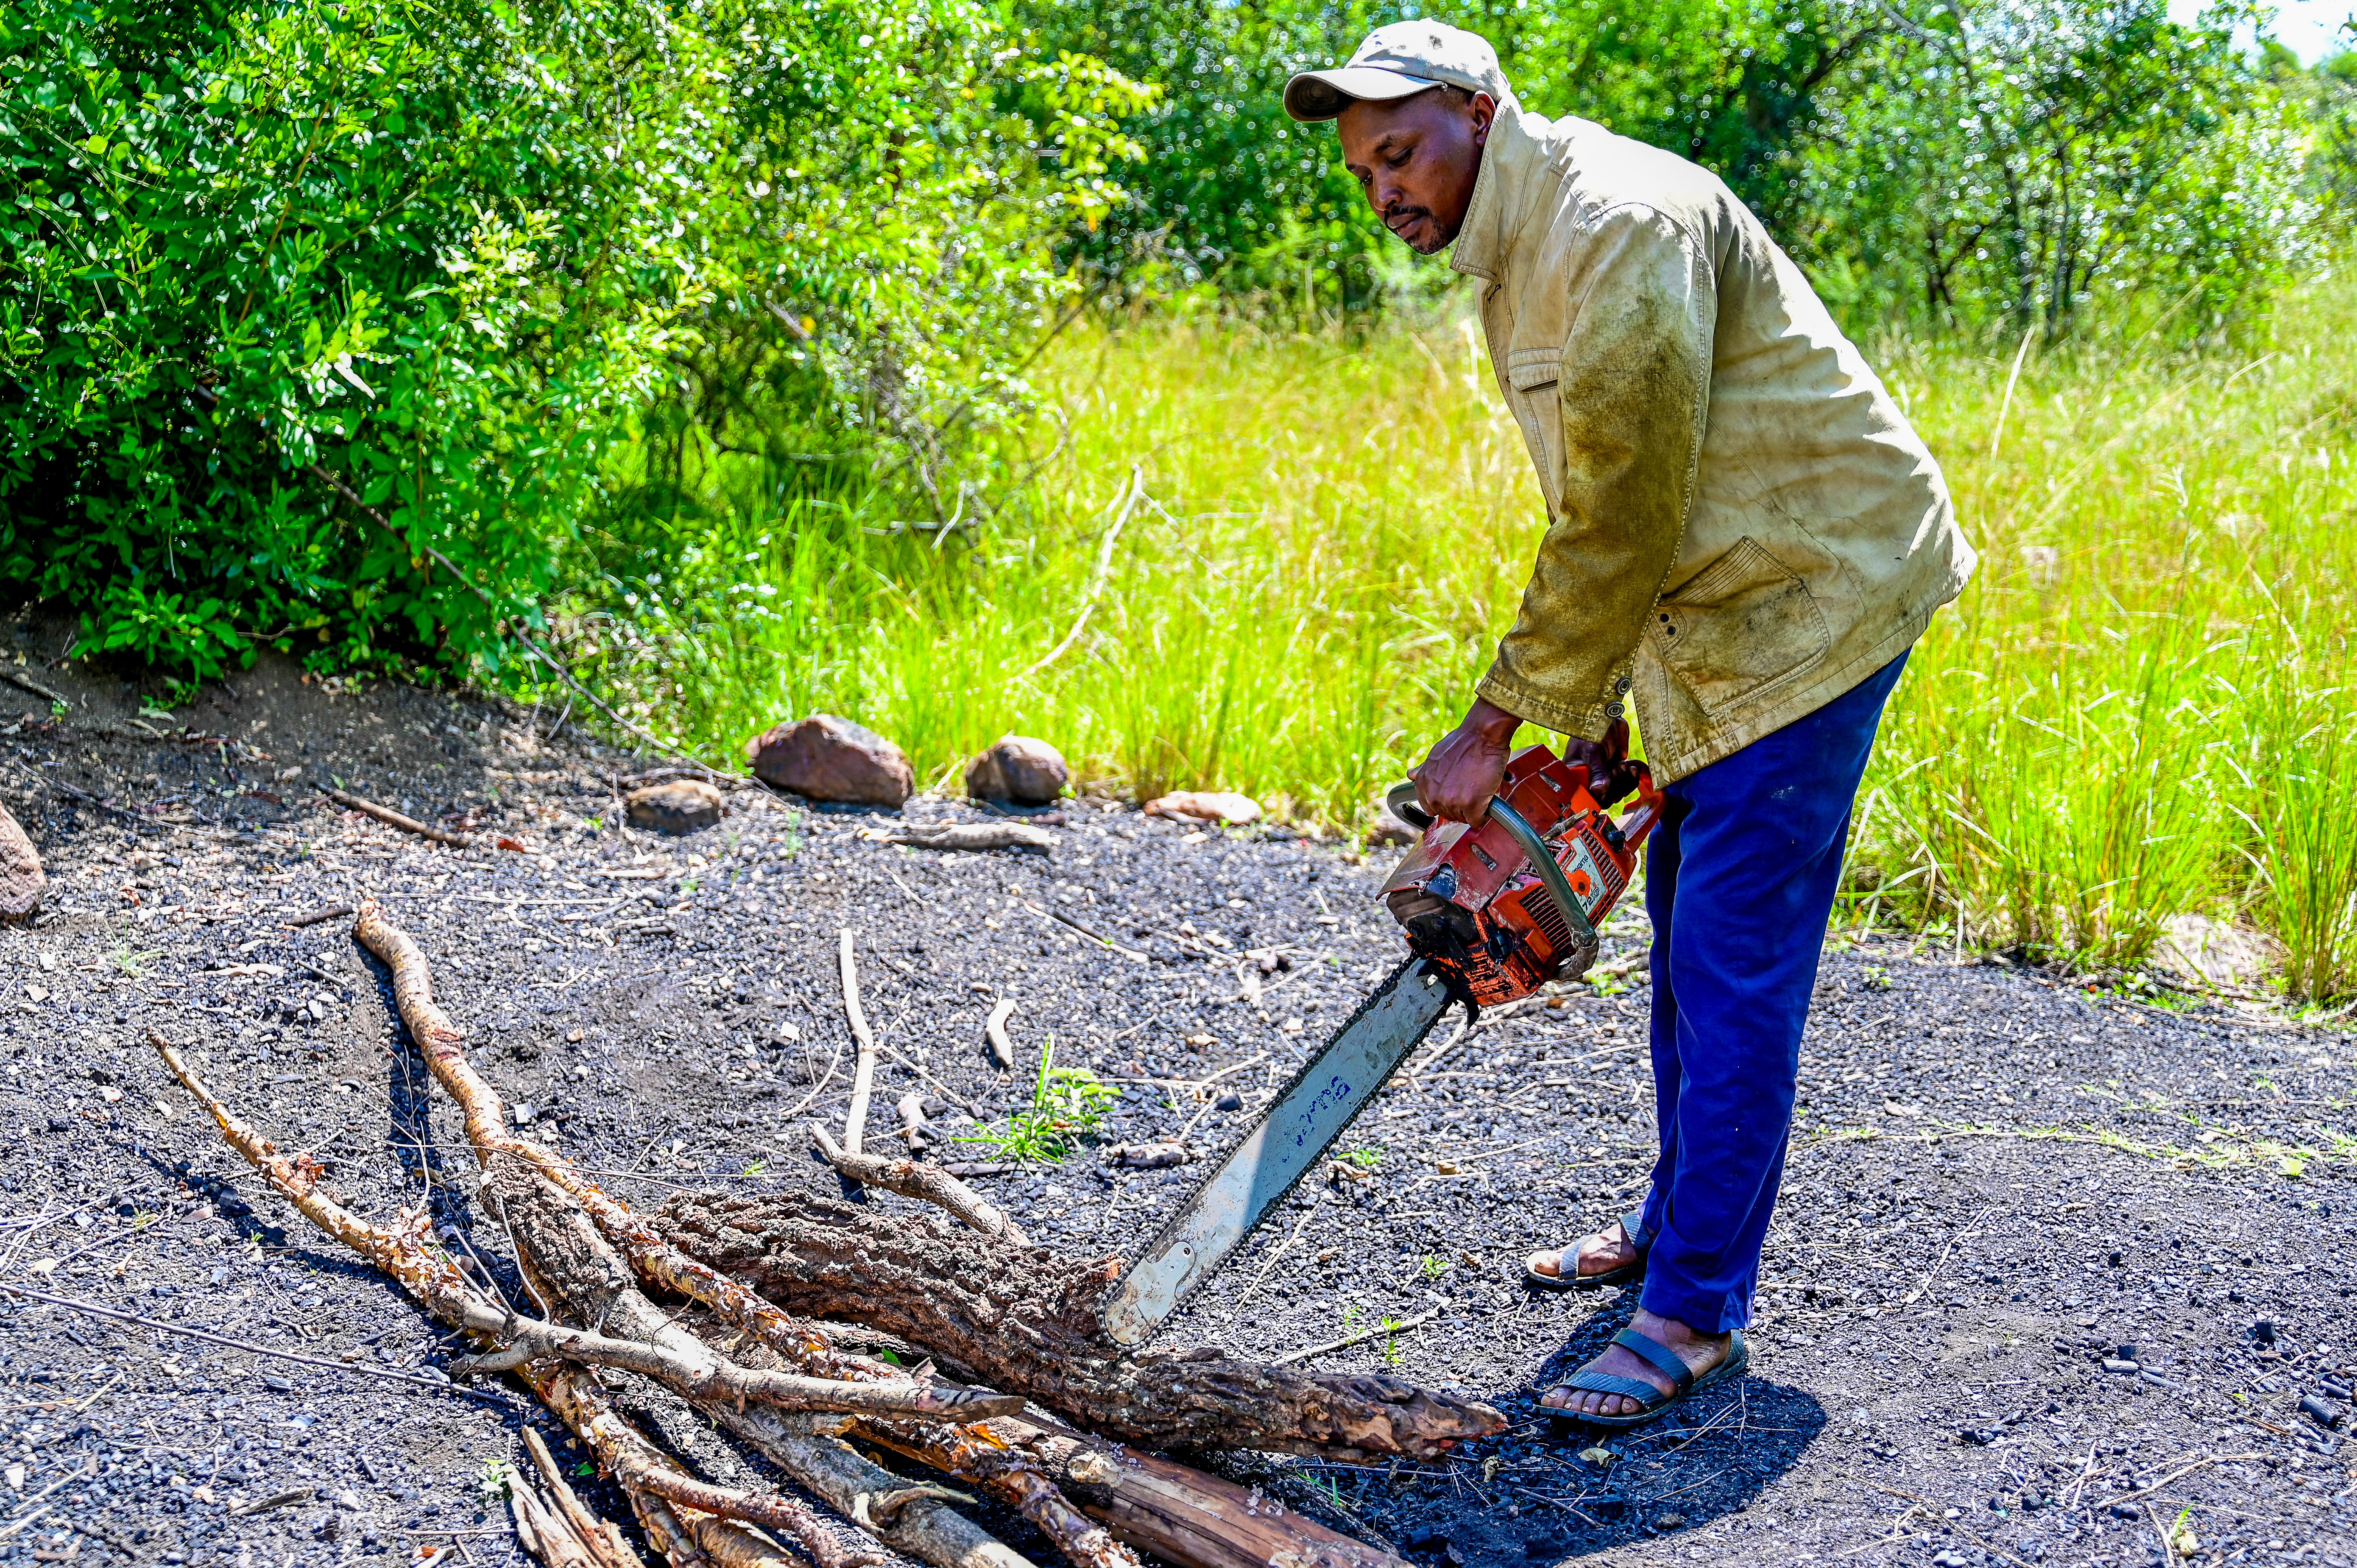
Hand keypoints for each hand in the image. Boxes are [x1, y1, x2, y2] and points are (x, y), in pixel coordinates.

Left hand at [1409, 698, 1520, 823]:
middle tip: (1471, 788)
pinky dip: (1483, 814)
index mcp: (1422, 785)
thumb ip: (1423, 770)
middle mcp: (1434, 796)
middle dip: (1460, 806)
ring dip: (1472, 809)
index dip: (1446, 801)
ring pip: (1463, 818)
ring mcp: (1452, 802)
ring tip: (1478, 789)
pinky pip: (1477, 821)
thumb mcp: (1435, 755)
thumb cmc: (1462, 742)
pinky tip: (1486, 800)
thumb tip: (1411, 775)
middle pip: (1448, 815)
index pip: (1431, 809)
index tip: (1456, 793)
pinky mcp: (1471, 805)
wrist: (1482, 735)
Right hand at [1562, 718, 1640, 807]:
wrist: (1607, 718)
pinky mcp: (1615, 776)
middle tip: (1616, 767)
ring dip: (1624, 782)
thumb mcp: (1593, 751)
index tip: (1606, 788)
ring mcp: (1602, 779)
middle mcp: (1587, 781)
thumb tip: (1598, 791)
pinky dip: (1631, 779)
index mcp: (1574, 777)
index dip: (1596, 797)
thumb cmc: (1593, 730)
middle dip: (1614, 786)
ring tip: (1622, 764)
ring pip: (1616, 794)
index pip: (1584, 797)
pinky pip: (1625, 786)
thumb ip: (1597, 771)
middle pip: (1603, 799)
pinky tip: (1631, 767)